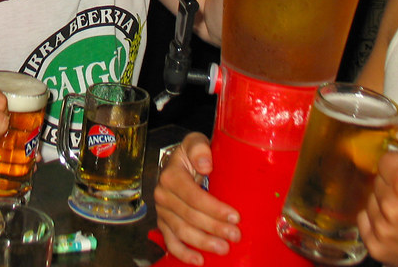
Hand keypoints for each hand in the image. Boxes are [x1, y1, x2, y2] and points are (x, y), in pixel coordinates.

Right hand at [154, 132, 240, 264]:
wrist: (181, 163)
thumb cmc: (193, 154)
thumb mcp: (195, 142)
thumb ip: (199, 148)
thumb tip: (205, 165)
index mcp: (171, 175)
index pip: (192, 196)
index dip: (213, 208)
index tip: (235, 216)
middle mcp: (162, 194)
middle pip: (189, 216)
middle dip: (214, 228)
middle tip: (235, 235)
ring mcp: (162, 211)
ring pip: (181, 231)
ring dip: (203, 243)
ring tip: (223, 249)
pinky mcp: (163, 223)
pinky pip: (170, 242)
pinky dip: (183, 253)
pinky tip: (199, 260)